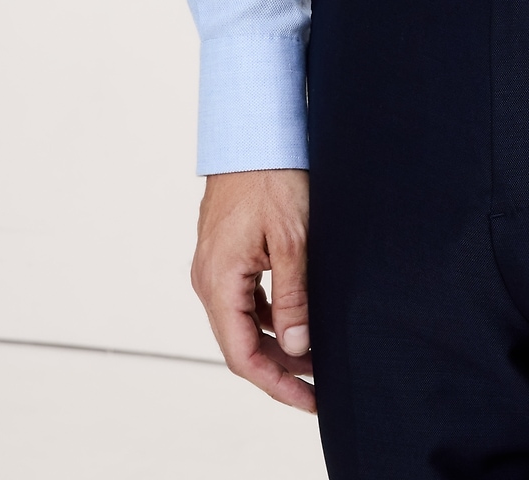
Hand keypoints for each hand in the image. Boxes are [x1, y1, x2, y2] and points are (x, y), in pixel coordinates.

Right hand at [191, 168, 314, 411]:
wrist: (253, 129)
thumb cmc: (271, 176)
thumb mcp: (293, 239)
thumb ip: (294, 296)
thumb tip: (299, 346)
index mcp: (219, 280)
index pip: (242, 355)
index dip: (277, 384)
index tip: (310, 399)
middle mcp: (208, 278)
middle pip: (241, 344)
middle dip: (280, 368)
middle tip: (320, 384)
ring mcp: (214, 266)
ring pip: (243, 322)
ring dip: (277, 342)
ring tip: (316, 354)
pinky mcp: (225, 254)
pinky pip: (244, 299)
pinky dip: (270, 316)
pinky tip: (298, 319)